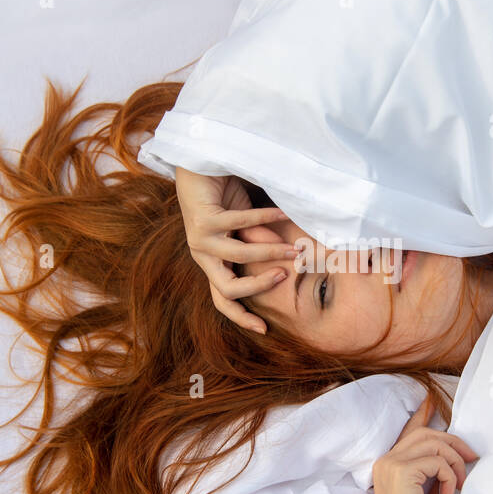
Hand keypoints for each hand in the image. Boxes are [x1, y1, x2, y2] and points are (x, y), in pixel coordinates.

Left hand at [174, 167, 300, 334]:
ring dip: (269, 252)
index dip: (240, 317)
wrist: (200, 164)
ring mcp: (199, 238)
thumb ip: (258, 242)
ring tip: (293, 247)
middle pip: (227, 289)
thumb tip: (283, 258)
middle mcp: (201, 254)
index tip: (264, 329)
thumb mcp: (246, 225)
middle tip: (284, 276)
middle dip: (258, 287)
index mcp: (211, 261)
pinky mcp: (202, 219)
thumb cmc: (223, 195)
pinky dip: (266, 218)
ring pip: (239, 256)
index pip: (223, 299)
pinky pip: (241, 223)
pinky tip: (284, 213)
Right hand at [371, 394, 478, 493]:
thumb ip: (432, 475)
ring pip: (433, 443)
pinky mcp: (401, 471)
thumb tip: (450, 458)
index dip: (423, 415)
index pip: (409, 433)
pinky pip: (437, 460)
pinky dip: (450, 475)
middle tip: (472, 461)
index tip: (433, 401)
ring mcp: (390, 464)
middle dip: (454, 444)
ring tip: (459, 485)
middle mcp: (385, 461)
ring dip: (454, 461)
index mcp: (388, 466)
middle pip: (427, 434)